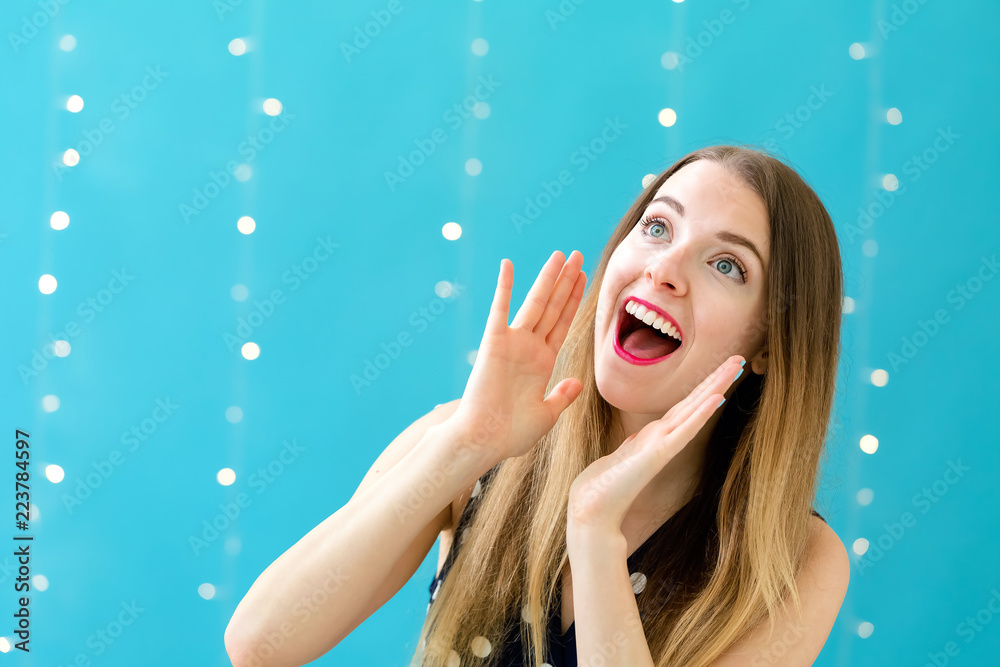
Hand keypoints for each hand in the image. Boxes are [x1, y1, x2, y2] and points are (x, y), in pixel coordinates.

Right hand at [446, 250, 586, 463]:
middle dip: (567, 282)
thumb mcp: (546, 415)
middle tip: (577, 256)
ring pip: (535, 303)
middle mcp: (530, 347)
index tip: (583, 277)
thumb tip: (578, 382)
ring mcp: (512, 343)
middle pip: (554, 307)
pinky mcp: (493, 343)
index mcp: (544, 362)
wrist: (483, 441)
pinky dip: (503, 287)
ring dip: (548, 279)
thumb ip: (562, 396)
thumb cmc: (510, 435)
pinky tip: (508, 265)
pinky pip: (499, 309)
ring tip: (561, 255)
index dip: (574, 299)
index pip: (563, 323)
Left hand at [566, 355, 745, 535]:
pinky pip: (683, 430)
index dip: (702, 386)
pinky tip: (717, 399)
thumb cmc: (602, 486)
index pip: (683, 406)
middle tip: (739, 358)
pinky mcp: (658, 455)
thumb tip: (638, 439)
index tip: (720, 368)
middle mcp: (663, 439)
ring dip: (715, 387)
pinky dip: (700, 414)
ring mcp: (662, 446)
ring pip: (694, 409)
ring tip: (735, 367)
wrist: (591, 510)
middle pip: (694, 402)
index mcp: (654, 437)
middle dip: (716, 379)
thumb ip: (634, 446)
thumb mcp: (620, 456)